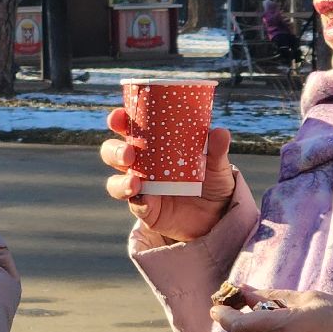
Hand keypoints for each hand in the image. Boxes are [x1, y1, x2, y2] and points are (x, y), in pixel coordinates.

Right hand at [101, 109, 235, 243]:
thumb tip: (220, 132)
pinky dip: (140, 202)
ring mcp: (141, 188)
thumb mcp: (216, 164)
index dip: (119, 121)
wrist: (217, 215)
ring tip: (134, 181)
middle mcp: (141, 165)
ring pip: (116, 183)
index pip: (128, 129)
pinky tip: (148, 199)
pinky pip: (136, 205)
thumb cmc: (212, 181)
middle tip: (129, 152)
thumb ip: (216, 150)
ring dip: (120, 181)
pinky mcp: (147, 210)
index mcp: (152, 145)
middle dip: (114, 151)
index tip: (119, 116)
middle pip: (113, 154)